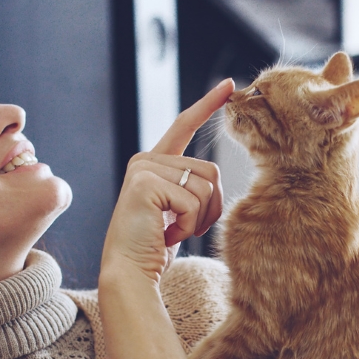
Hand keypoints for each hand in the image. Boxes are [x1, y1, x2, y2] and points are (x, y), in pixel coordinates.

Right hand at [99, 79, 232, 284]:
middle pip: (210, 170)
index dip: (207, 105)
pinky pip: (193, 201)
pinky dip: (188, 226)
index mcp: (153, 163)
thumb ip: (189, 187)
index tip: (228, 86)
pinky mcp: (145, 183)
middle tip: (182, 228)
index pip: (184, 125)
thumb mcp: (176, 211)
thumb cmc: (154, 247)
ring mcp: (143, 169)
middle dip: (209, 208)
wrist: (129, 271)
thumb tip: (212, 176)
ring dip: (199, 219)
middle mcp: (145, 159)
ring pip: (206, 186)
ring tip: (172, 231)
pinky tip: (166, 234)